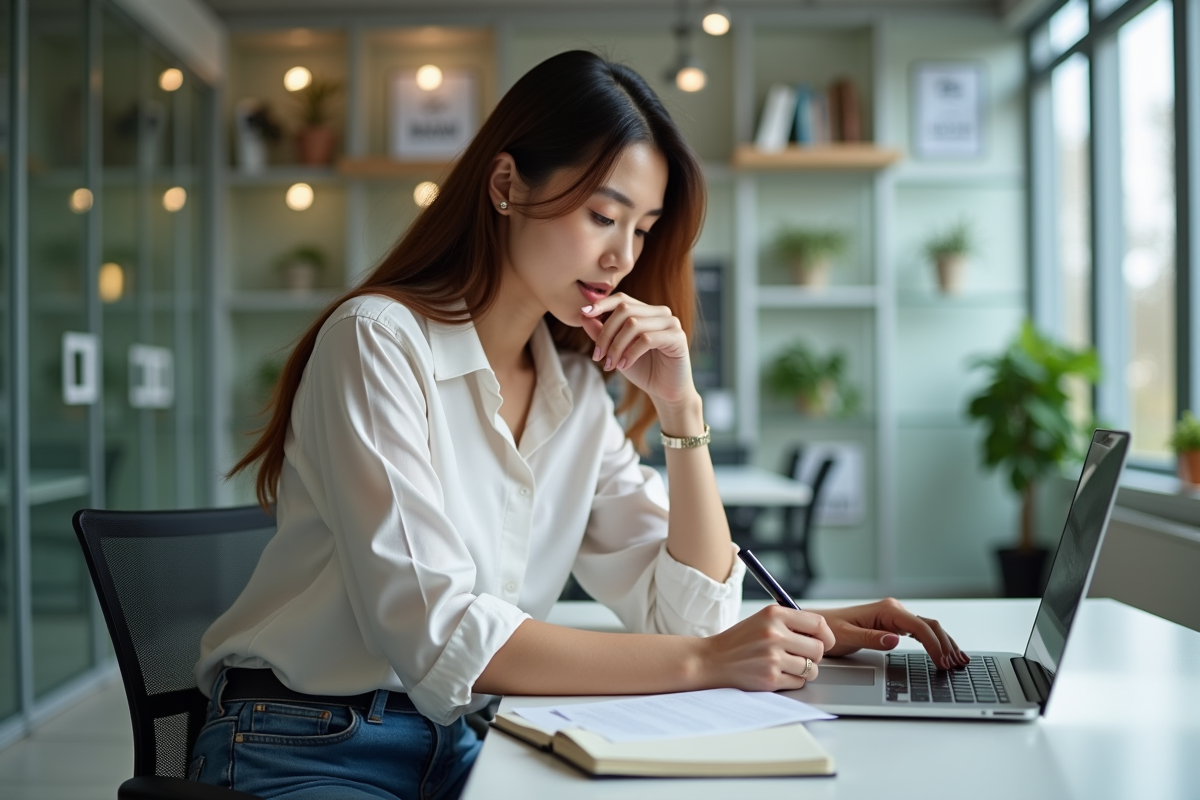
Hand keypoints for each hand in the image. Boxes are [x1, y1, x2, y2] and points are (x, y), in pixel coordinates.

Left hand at [579, 293, 694, 407]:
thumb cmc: (642, 369)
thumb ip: (601, 332)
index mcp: (646, 311)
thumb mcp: (616, 350)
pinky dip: (630, 353)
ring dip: (616, 347)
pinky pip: (646, 339)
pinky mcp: (678, 337)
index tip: (584, 313)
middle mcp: (660, 313)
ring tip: (610, 364)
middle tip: (597, 356)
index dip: (602, 304)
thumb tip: (583, 314)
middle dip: (605, 333)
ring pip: (633, 324)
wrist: (665, 392)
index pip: (622, 299)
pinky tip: (624, 365)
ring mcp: (671, 323)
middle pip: (624, 309)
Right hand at [698, 605, 835, 690]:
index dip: (826, 635)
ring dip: (805, 670)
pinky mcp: (770, 678)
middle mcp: (774, 634)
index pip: (818, 623)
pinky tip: (778, 673)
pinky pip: (799, 682)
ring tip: (789, 665)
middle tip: (802, 655)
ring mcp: (772, 658)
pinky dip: (792, 680)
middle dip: (814, 655)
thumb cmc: (739, 641)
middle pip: (818, 649)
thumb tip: (821, 634)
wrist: (712, 660)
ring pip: (811, 669)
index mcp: (773, 614)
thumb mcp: (761, 620)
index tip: (824, 641)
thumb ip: (790, 622)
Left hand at [812, 599, 968, 668]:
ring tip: (958, 660)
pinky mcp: (893, 624)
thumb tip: (894, 640)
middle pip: (930, 625)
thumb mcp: (848, 636)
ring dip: (944, 643)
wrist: (819, 626)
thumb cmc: (830, 629)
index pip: (920, 627)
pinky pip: (920, 632)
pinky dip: (934, 642)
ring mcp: (895, 617)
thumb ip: (872, 638)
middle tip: (957, 665)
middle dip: (946, 644)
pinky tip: (943, 653)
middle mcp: (894, 610)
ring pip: (928, 628)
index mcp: (887, 610)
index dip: (935, 645)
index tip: (943, 662)